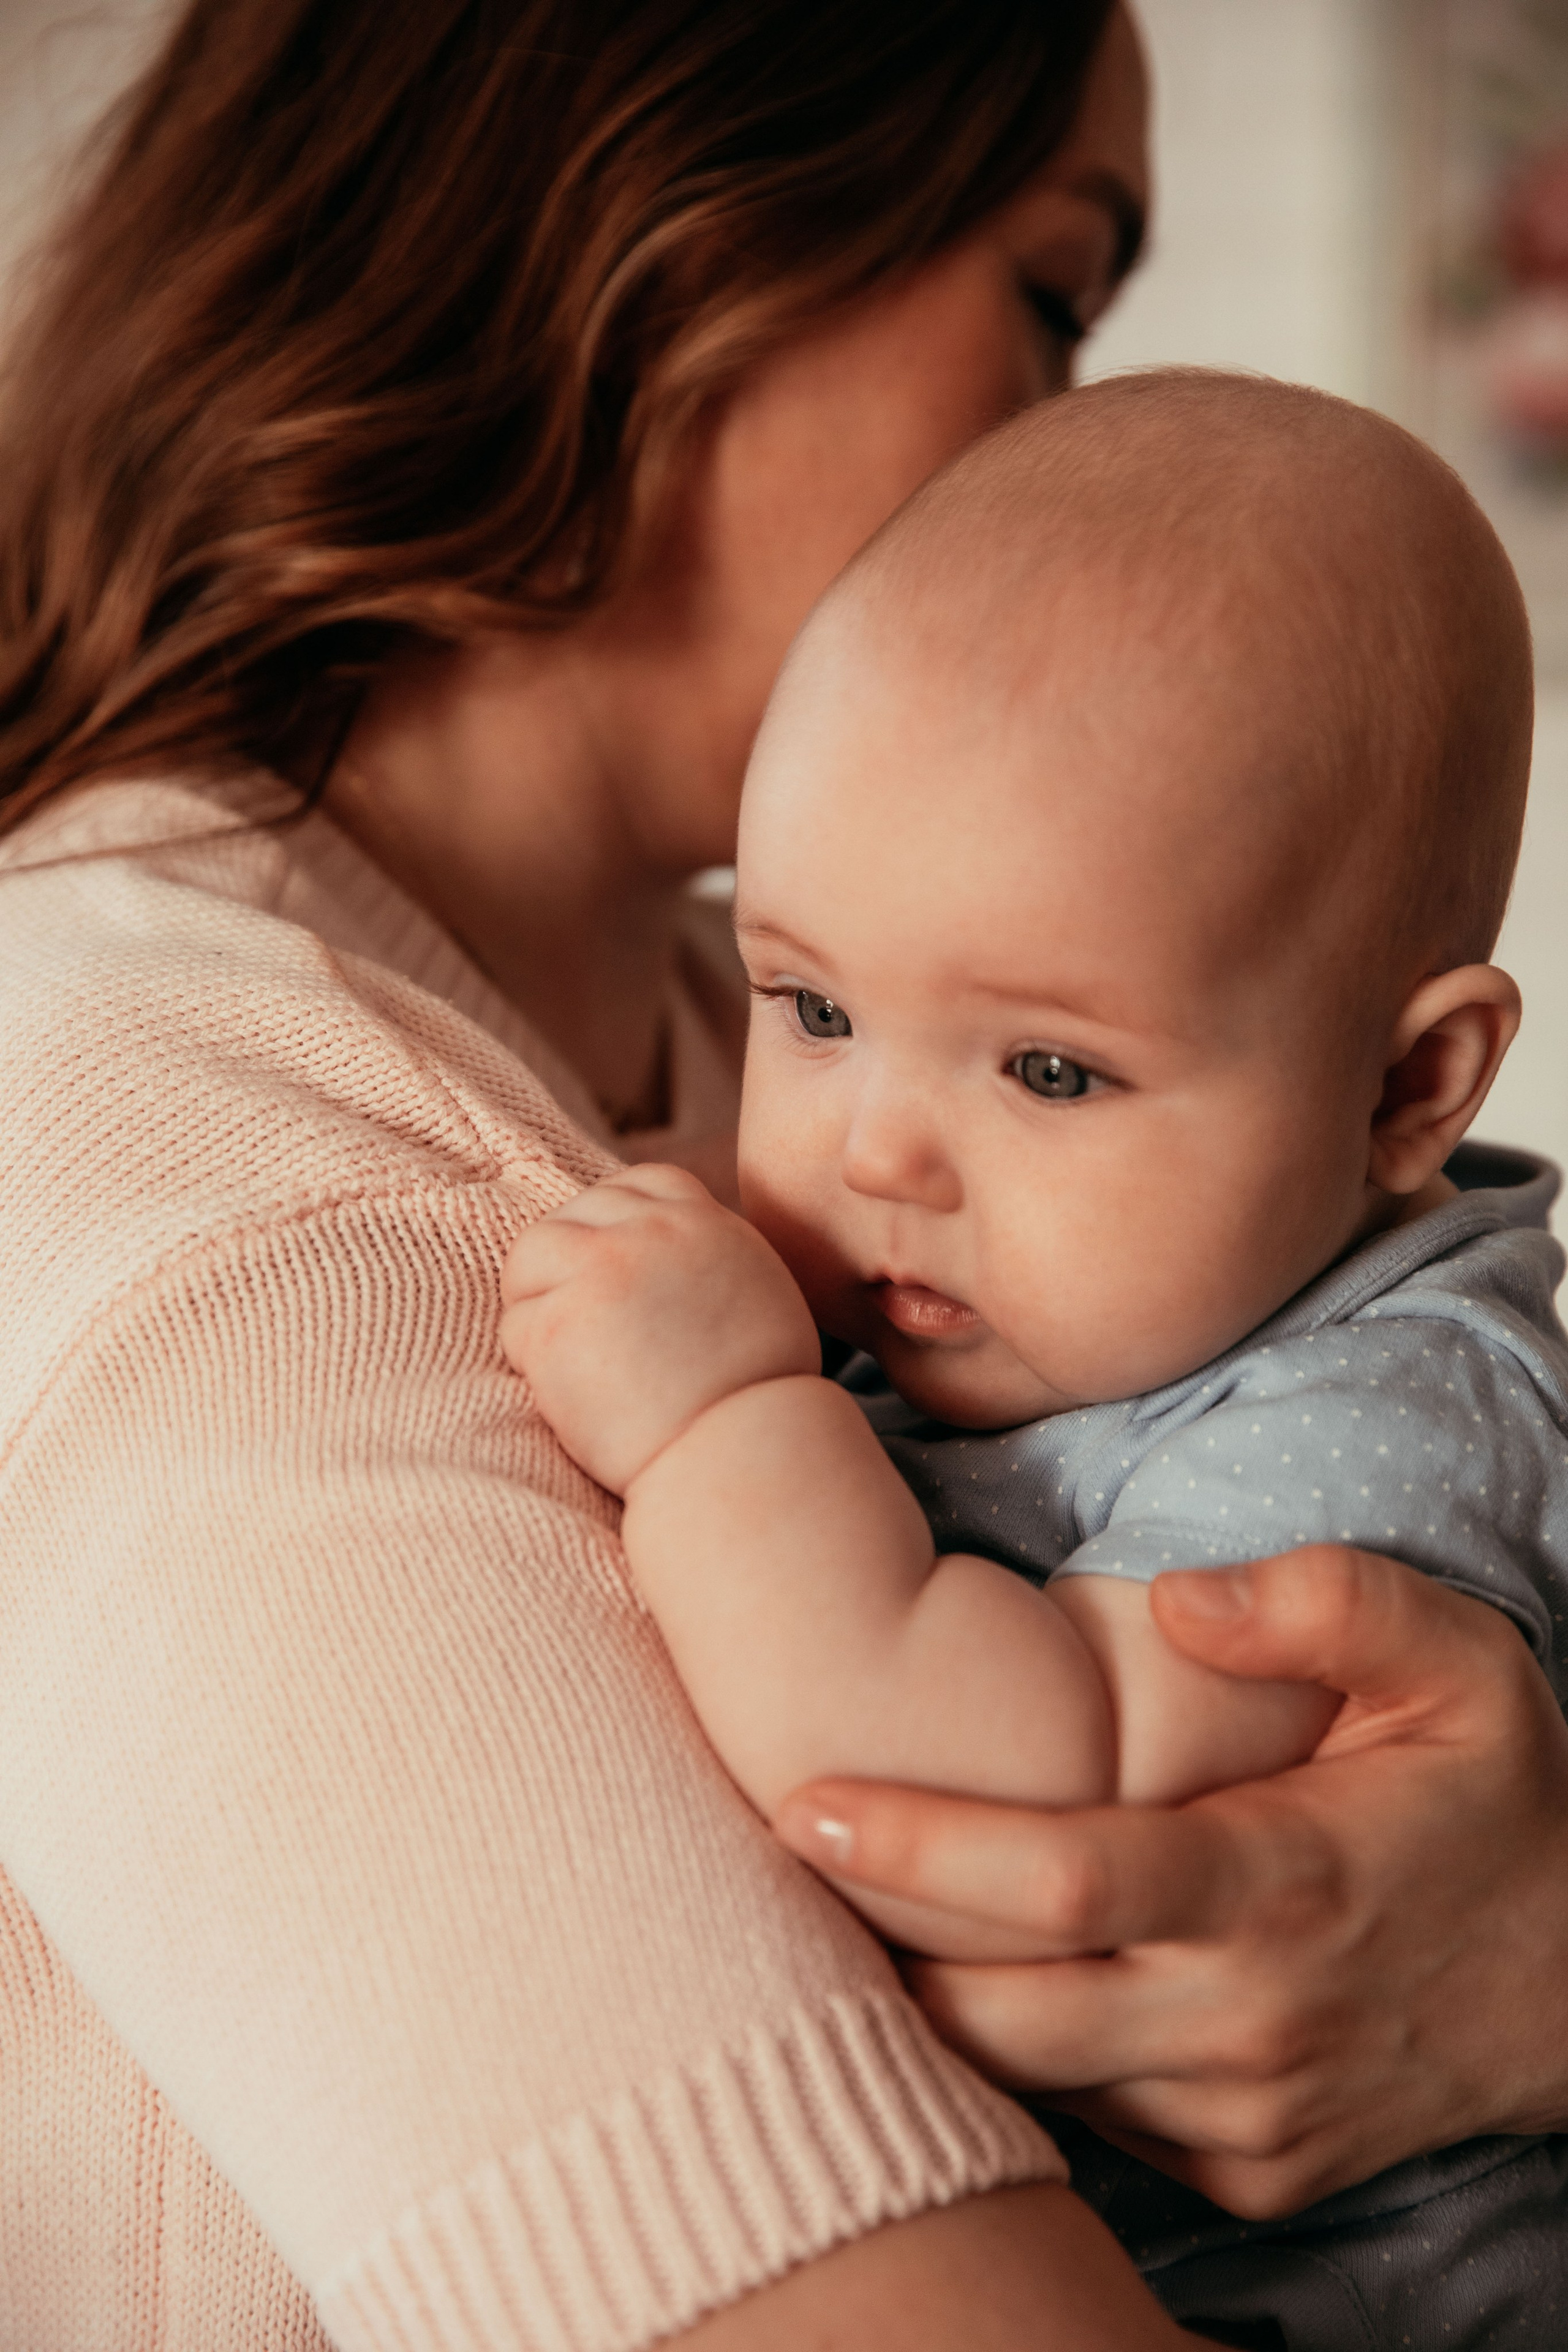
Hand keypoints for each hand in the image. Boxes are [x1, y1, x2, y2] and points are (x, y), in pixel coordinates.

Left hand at [500, 1163, 820, 1492]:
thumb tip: (664, 1256)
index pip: (636, 1183)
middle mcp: (649, 1231)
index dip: (612, 1224)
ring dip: (537, 1301)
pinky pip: (516, 1324)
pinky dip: (533, 1361)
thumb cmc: (758, 1397)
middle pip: (571, 1216)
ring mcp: (598, 1270)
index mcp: (703, 1222)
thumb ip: (707, 1257)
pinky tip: (572, 1394)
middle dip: (566, 1265)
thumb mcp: (756, 1293)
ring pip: (529, 1257)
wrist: (740, 1455)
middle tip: (580, 1326)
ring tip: (569, 1355)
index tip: (611, 1272)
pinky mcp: (556, 1324)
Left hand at [773, 1544, 1567, 2218]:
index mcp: (1283, 1884)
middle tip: (781, 1850)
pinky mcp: (1252, 2173)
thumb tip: (1178, 1599)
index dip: (929, 1847)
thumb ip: (1329, 1604)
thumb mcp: (1462, 1662)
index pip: (1069, 1883)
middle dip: (877, 1940)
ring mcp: (1247, 2117)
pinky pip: (1091, 2119)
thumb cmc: (1499, 1798)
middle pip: (1007, 2008)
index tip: (809, 1804)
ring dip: (931, 2000)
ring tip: (847, 1901)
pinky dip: (1021, 2053)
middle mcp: (1250, 2021)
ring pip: (1032, 2079)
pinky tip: (980, 1970)